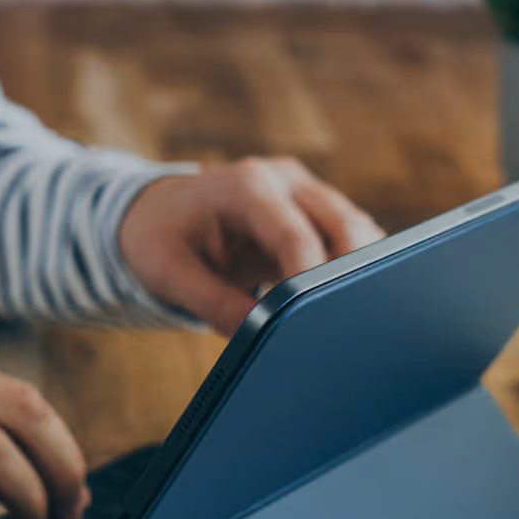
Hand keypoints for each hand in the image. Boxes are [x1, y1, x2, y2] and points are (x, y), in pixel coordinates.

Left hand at [118, 157, 384, 332]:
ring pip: (357, 229)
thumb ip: (216, 305)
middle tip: (345, 325)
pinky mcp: (316, 211)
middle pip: (343, 224)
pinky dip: (353, 268)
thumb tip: (263, 339)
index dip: (310, 282)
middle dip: (350, 275)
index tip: (315, 324)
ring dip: (357, 271)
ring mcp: (305, 192)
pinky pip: (350, 238)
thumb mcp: (170, 275)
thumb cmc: (160, 239)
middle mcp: (283, 179)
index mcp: (245, 185)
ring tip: (346, 318)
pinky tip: (344, 303)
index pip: (295, 236)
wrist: (160, 213)